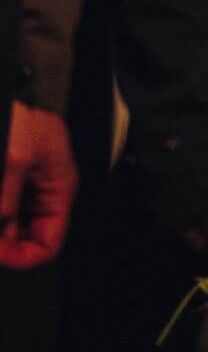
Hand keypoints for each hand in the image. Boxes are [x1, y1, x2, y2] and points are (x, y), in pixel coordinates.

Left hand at [0, 102, 78, 268]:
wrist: (16, 94)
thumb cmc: (27, 117)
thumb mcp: (16, 159)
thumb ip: (8, 198)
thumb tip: (1, 229)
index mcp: (58, 190)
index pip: (49, 243)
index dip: (22, 257)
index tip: (0, 256)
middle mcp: (42, 194)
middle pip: (25, 239)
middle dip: (5, 244)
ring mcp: (22, 190)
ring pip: (9, 227)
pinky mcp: (7, 184)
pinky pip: (3, 212)